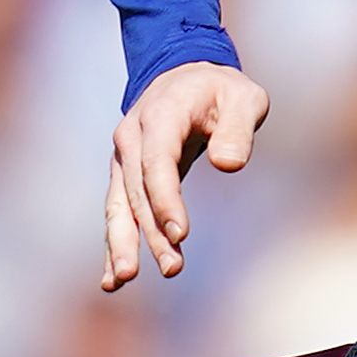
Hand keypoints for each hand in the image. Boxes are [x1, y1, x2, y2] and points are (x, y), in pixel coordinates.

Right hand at [101, 62, 270, 288]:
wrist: (185, 76)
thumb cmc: (221, 90)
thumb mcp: (243, 98)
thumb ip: (238, 128)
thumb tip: (228, 165)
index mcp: (161, 114)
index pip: (157, 161)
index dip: (166, 198)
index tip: (180, 233)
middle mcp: (132, 137)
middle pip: (137, 191)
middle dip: (151, 232)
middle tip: (171, 267)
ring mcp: (123, 157)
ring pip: (119, 205)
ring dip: (123, 243)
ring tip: (125, 280)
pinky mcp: (125, 175)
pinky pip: (117, 211)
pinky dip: (114, 243)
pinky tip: (112, 278)